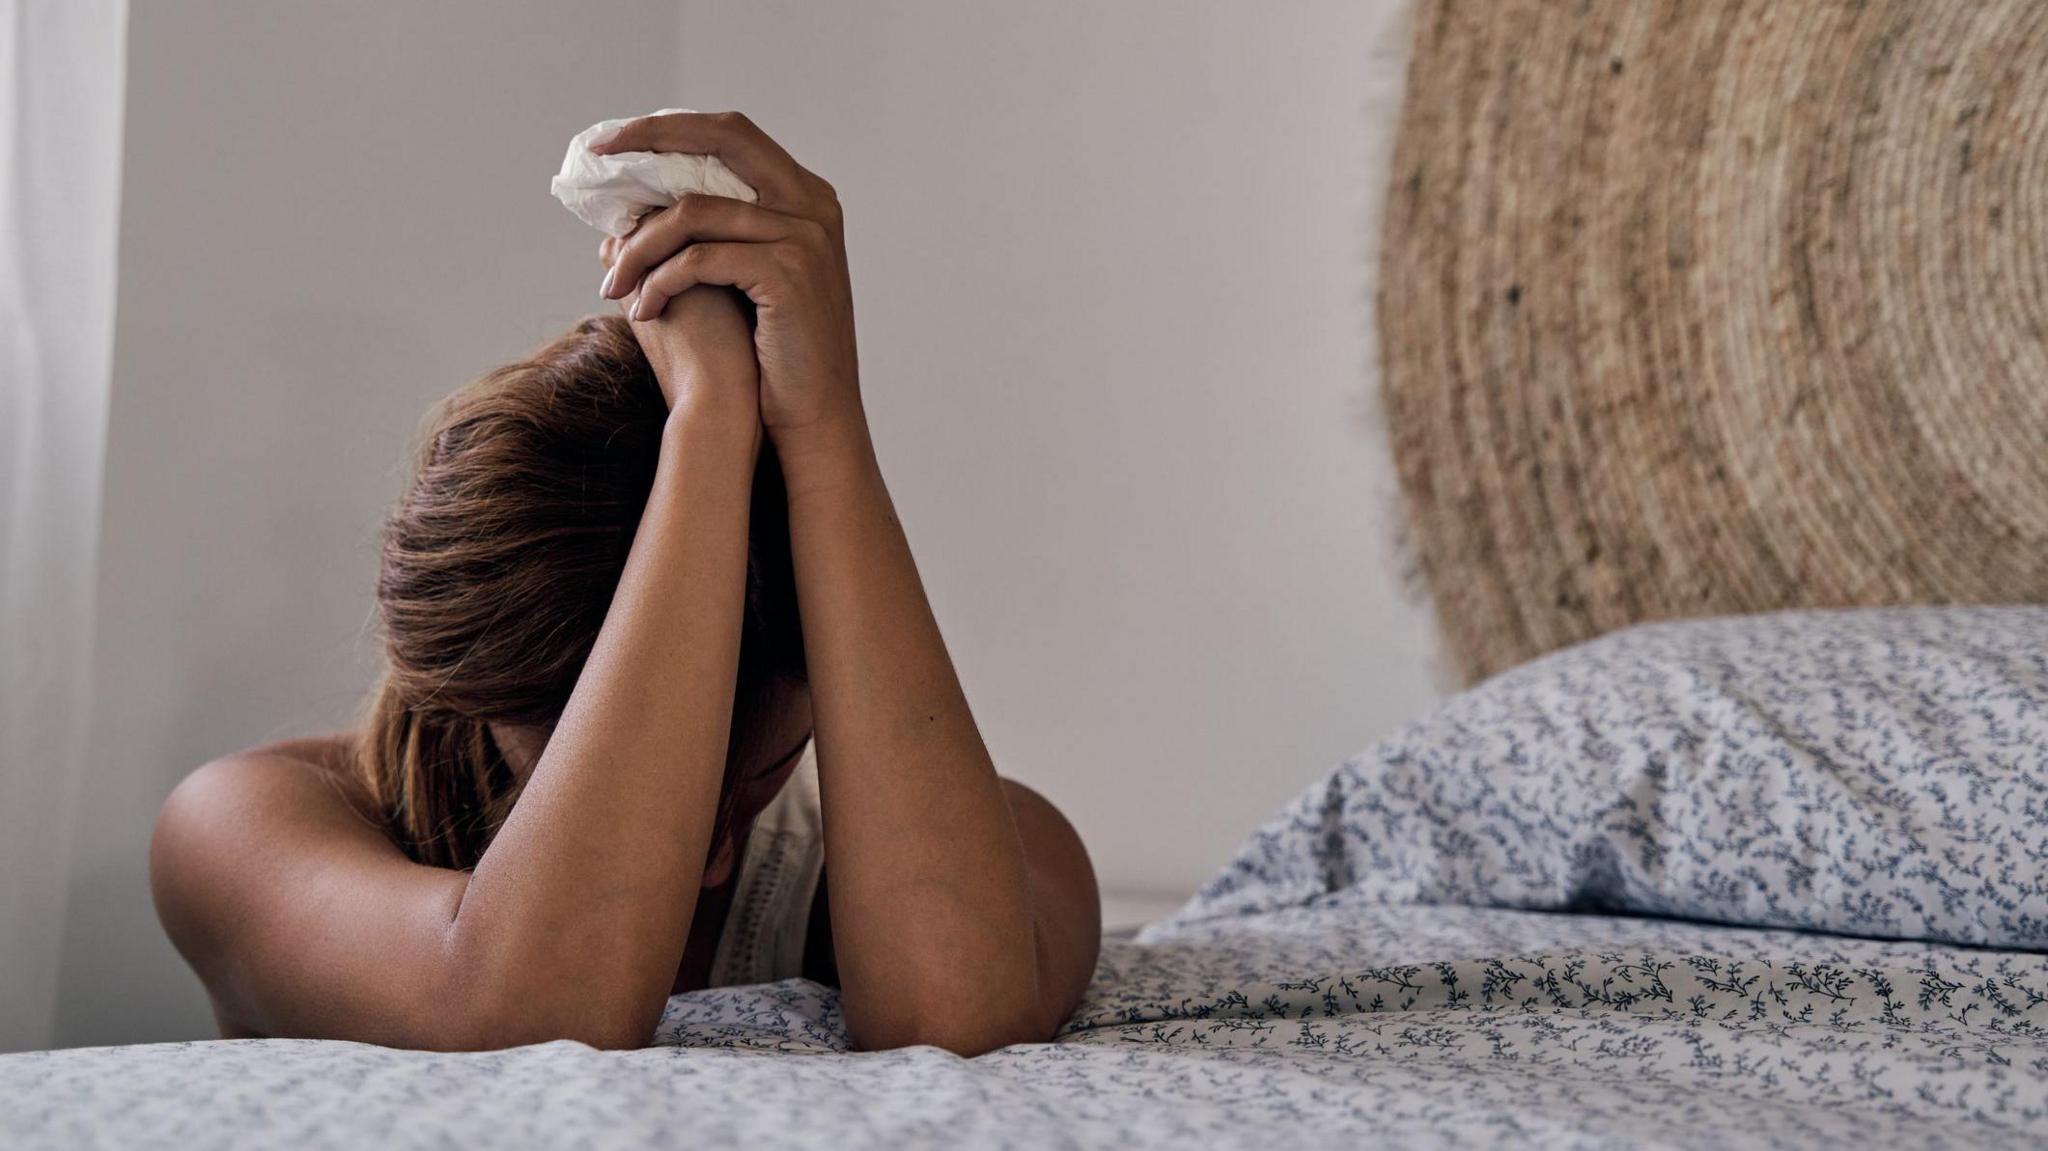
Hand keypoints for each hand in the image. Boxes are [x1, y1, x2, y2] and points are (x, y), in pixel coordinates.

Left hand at [593, 111, 861, 442]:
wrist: (815, 416)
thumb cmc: (771, 353)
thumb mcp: (749, 276)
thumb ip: (716, 230)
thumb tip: (634, 205)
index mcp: (806, 195)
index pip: (732, 133)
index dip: (671, 127)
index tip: (616, 143)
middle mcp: (812, 204)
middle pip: (720, 140)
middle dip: (651, 140)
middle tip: (599, 159)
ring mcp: (804, 236)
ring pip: (694, 214)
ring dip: (640, 248)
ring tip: (613, 284)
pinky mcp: (787, 273)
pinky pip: (700, 260)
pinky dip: (660, 282)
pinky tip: (642, 310)